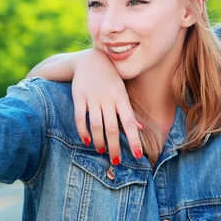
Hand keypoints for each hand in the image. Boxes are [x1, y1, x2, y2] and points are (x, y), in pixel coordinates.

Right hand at [71, 49, 142, 164]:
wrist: (90, 59)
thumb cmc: (110, 78)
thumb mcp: (122, 91)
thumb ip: (129, 111)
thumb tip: (141, 129)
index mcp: (121, 98)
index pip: (130, 122)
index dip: (134, 139)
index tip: (137, 155)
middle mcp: (108, 98)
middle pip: (112, 127)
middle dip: (115, 146)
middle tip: (116, 161)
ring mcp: (93, 97)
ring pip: (96, 124)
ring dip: (99, 141)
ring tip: (101, 150)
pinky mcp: (79, 96)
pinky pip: (80, 117)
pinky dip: (83, 131)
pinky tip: (86, 140)